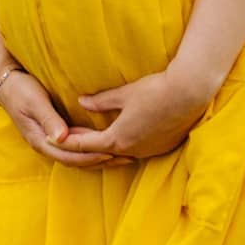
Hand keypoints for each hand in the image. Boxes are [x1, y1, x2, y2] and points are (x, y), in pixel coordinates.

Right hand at [0, 68, 123, 169]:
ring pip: (77, 157)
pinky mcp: (55, 134)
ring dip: (98, 158)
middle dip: (100, 161)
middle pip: (76, 161)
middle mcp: (46, 145)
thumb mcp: (34, 102)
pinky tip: (106, 146)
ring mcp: (50, 141)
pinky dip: (91, 150)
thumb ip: (49, 119)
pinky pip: (75, 147)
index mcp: (41, 140)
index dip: (90, 157)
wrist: (7, 84)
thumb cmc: (21, 90)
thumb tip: (61, 138)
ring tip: (121, 156)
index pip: (70, 156)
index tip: (111, 154)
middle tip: (126, 158)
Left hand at [53, 66, 215, 163]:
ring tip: (96, 136)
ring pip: (121, 154)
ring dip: (106, 147)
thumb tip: (81, 102)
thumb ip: (101, 101)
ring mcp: (149, 151)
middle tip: (71, 136)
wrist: (189, 93)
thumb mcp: (124, 94)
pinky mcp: (163, 147)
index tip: (55, 139)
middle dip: (85, 145)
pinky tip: (124, 135)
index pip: (85, 145)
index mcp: (118, 139)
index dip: (68, 141)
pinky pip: (138, 151)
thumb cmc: (154, 90)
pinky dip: (125, 146)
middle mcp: (132, 150)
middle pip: (101, 153)